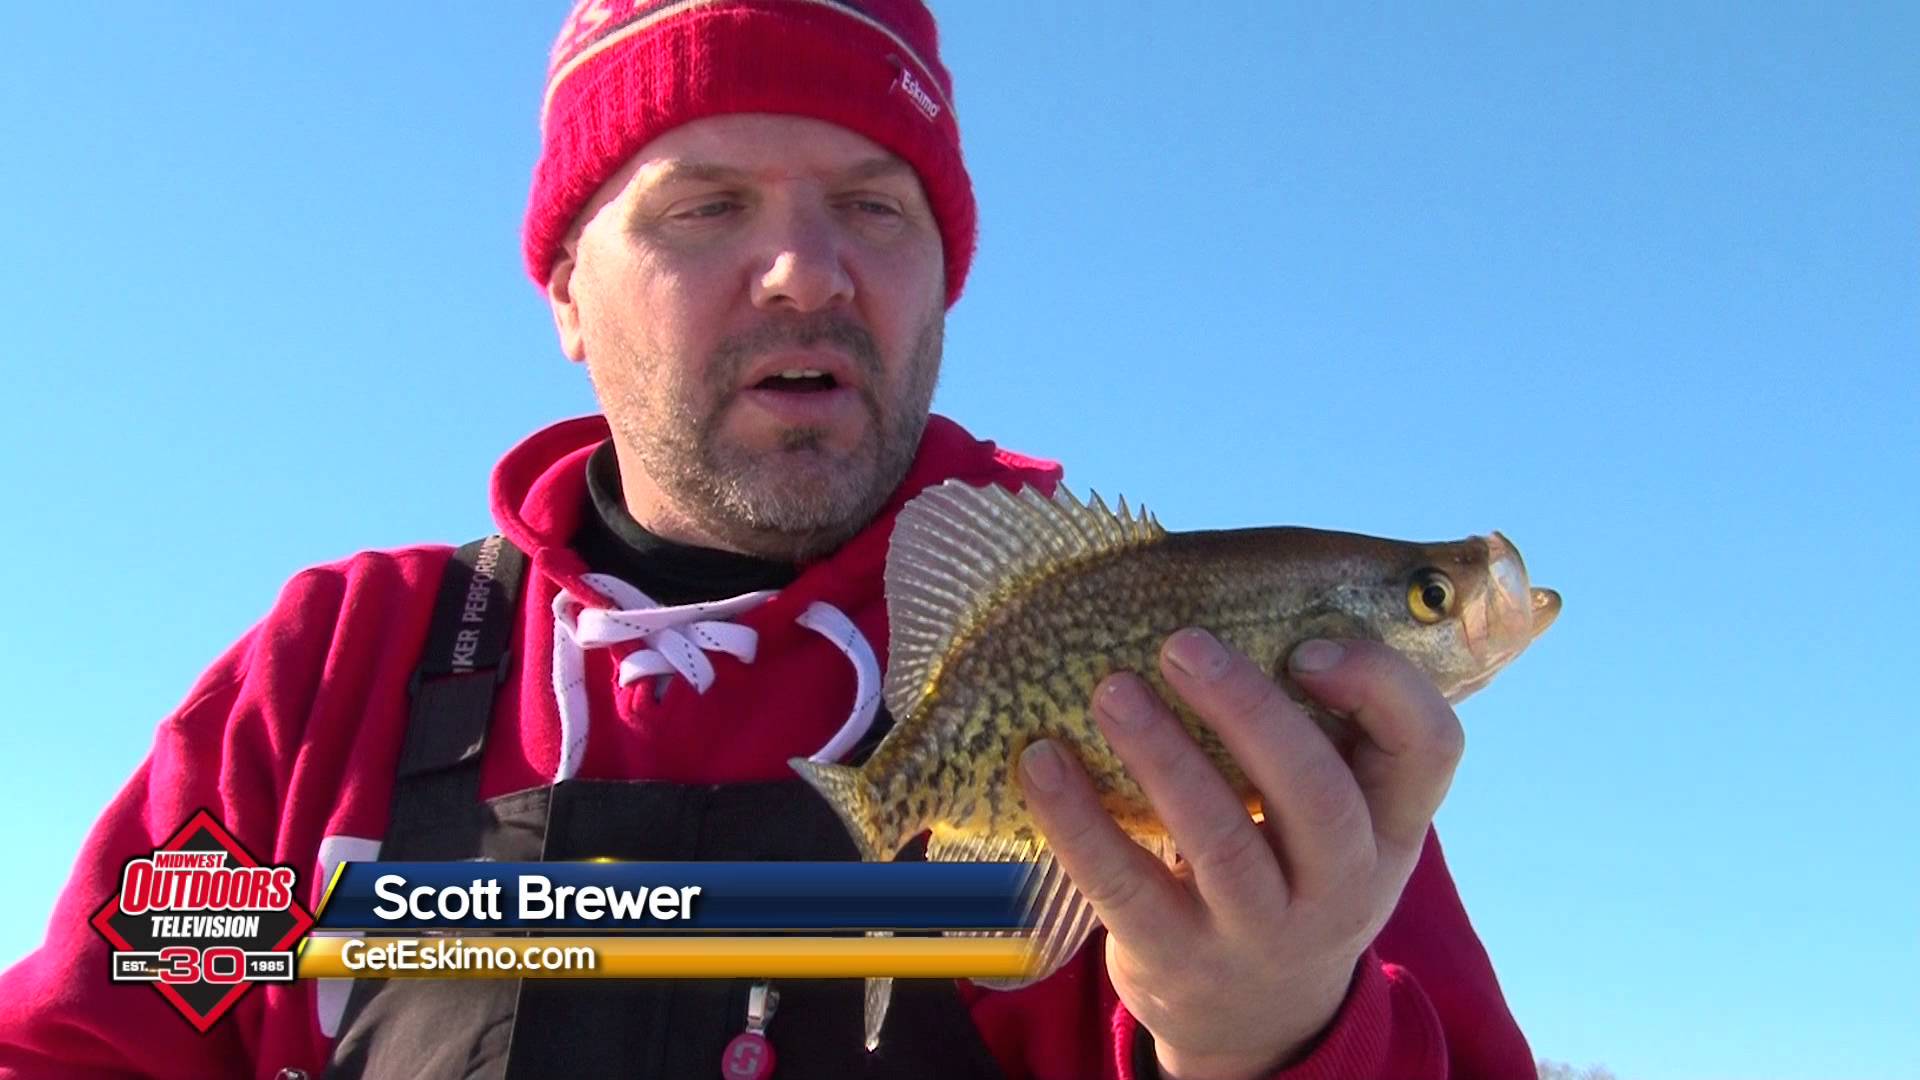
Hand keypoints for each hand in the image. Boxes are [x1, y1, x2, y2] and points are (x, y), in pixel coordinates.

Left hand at [1017, 630, 1464, 1079]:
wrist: (1258, 1018)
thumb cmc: (1288, 872)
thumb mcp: (1334, 821)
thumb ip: (1317, 732)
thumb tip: (1228, 591)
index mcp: (1391, 827)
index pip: (1429, 746)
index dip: (1379, 684)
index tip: (1304, 645)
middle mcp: (1342, 886)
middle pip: (1317, 794)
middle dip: (1249, 710)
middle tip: (1183, 643)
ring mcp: (1261, 931)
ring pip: (1218, 840)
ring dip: (1160, 755)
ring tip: (1110, 690)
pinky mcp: (1178, 958)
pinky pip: (1124, 885)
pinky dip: (1078, 819)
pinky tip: (1042, 761)